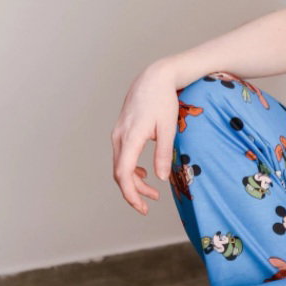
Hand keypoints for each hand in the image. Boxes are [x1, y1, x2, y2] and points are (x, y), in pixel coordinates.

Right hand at [111, 59, 180, 213]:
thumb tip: (161, 178)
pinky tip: (143, 173)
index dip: (131, 194)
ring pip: (120, 165)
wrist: (154, 78)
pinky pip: (121, 156)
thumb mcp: (168, 128)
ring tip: (152, 192)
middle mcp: (119, 137)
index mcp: (130, 137)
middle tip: (150, 206)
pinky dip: (130, 169)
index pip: (123, 173)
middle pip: (120, 173)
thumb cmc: (163, 101)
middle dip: (134, 192)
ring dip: (134, 181)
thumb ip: (163, 154)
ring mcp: (117, 134)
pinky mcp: (121, 131)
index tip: (142, 207)